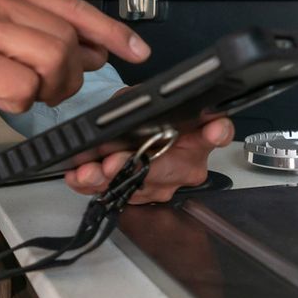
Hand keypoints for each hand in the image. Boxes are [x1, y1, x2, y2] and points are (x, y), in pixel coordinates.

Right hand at [0, 0, 149, 136]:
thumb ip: (42, 40)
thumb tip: (96, 51)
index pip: (72, 7)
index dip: (111, 31)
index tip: (138, 50)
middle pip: (67, 38)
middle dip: (71, 76)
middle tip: (50, 93)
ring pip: (51, 60)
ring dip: (47, 90)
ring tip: (23, 96)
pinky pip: (21, 87)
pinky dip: (17, 103)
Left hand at [65, 115, 233, 203]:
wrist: (127, 137)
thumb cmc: (142, 118)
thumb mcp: (139, 100)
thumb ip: (139, 102)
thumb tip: (126, 110)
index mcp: (197, 135)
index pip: (217, 132)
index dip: (217, 132)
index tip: (214, 130)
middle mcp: (186, 164)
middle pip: (169, 169)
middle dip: (139, 167)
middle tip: (114, 162)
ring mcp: (165, 185)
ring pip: (140, 187)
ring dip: (109, 179)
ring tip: (89, 171)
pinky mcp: (142, 198)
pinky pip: (118, 195)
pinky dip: (94, 186)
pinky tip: (80, 178)